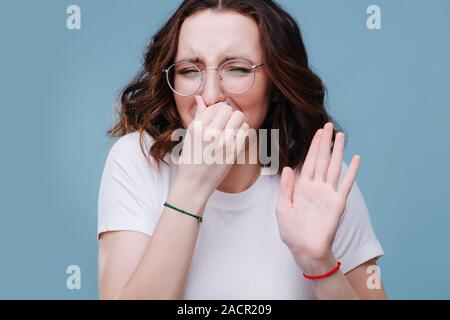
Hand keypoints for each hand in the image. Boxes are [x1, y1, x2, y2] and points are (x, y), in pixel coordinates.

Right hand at [176, 95, 248, 196]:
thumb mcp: (189, 136)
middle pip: (229, 110)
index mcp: (197, 127)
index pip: (215, 106)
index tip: (217, 118)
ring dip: (236, 122)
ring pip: (239, 118)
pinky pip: (245, 131)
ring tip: (230, 131)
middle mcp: (210, 133)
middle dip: (228, 115)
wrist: (195, 183)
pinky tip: (235, 138)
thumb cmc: (191, 159)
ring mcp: (223, 142)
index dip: (218, 111)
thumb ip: (198, 116)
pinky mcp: (234, 151)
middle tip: (225, 124)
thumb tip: (200, 99)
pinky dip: (242, 132)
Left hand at [275, 122, 360, 272]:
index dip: (313, 146)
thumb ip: (286, 187)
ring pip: (334, 167)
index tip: (318, 132)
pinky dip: (352, 171)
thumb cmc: (292, 232)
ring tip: (342, 136)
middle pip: (322, 159)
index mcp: (303, 187)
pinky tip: (357, 158)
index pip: (309, 162)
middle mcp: (317, 187)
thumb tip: (287, 168)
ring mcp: (328, 194)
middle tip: (328, 126)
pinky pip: (346, 184)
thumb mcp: (282, 208)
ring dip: (338, 151)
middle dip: (325, 143)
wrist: (304, 249)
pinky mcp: (338, 203)